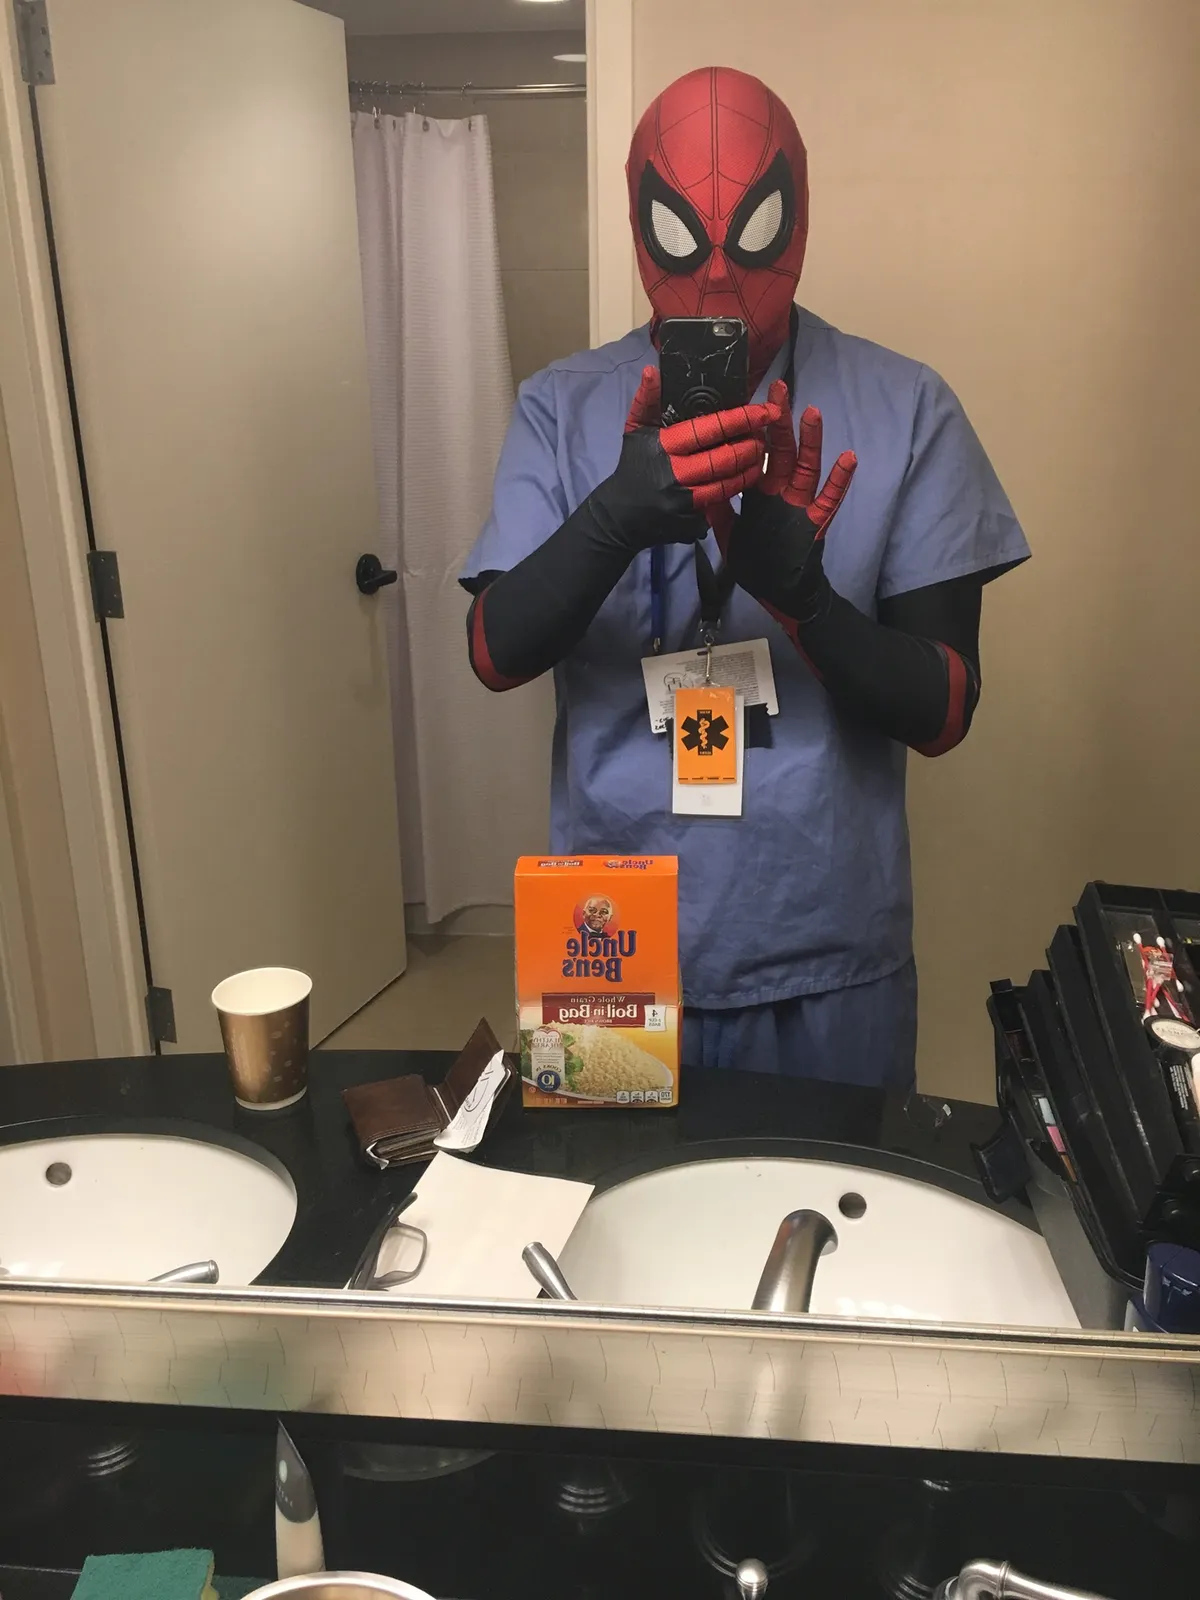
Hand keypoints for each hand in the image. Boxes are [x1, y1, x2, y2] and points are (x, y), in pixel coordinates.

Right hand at [590, 367, 780, 552]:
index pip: (707, 430)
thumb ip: (646, 401)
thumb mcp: (634, 431)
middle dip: (749, 445)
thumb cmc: (631, 467)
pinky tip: (747, 476)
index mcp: (663, 447)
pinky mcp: (690, 520)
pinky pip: (720, 502)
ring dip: (749, 467)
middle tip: (764, 434)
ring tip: (761, 453)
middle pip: (722, 458)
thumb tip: (653, 371)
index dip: (738, 419)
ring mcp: (683, 500)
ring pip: (726, 482)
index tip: (762, 411)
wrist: (618, 517)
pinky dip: (737, 487)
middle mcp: (674, 473)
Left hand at [718, 380, 856, 622]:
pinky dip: (839, 480)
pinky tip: (848, 458)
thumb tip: (698, 485)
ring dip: (810, 441)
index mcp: (759, 491)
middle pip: (781, 450)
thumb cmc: (755, 563)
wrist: (779, 593)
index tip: (746, 402)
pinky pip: (830, 498)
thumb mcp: (728, 535)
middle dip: (779, 421)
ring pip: (806, 466)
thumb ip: (717, 510)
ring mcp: (800, 504)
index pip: (755, 453)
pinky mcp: (816, 522)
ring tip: (811, 413)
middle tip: (777, 389)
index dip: (751, 430)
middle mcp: (781, 491)